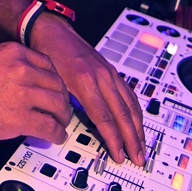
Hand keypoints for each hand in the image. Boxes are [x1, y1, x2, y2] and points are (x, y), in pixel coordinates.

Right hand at [0, 44, 71, 146]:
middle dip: (61, 99)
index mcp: (13, 52)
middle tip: (60, 110)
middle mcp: (22, 68)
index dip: (53, 80)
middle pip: (57, 84)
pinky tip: (55, 137)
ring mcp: (24, 92)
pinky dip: (57, 134)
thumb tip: (21, 83)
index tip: (54, 89)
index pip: (48, 64)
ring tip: (60, 125)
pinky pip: (50, 126)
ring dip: (62, 117)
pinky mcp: (22, 117)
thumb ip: (7, 67)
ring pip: (58, 105)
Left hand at [30, 16, 145, 164]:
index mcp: (85, 81)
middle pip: (122, 114)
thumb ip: (63, 105)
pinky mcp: (111, 71)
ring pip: (130, 104)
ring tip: (142, 146)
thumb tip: (68, 129)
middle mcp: (101, 77)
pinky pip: (129, 93)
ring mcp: (109, 73)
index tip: (119, 155)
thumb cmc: (49, 55)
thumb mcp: (52, 82)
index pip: (104, 118)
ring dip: (138, 127)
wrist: (53, 32)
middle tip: (138, 158)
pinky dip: (135, 111)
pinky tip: (138, 122)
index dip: (114, 139)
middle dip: (132, 139)